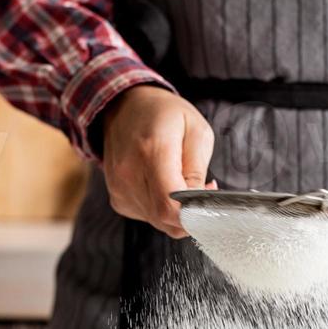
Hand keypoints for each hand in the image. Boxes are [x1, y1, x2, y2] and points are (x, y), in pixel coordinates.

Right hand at [102, 85, 214, 237]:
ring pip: (158, 222)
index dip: (195, 215)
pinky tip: (165, 187)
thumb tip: (199, 204)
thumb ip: (198, 171)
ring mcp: (120, 188)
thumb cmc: (163, 114)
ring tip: (182, 183)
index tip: (209, 203)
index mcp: (152, 151)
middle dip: (191, 214)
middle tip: (202, 191)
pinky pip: (148, 217)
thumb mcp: (196, 131)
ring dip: (177, 212)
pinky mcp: (118, 198)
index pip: (171, 205)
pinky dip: (162, 209)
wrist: (124, 106)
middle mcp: (129, 173)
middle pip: (166, 219)